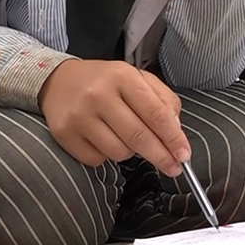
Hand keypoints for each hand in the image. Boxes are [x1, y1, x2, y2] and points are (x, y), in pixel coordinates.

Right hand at [38, 58, 189, 175]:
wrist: (59, 81)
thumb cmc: (106, 82)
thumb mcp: (138, 78)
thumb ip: (163, 100)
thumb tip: (175, 130)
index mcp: (122, 76)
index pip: (155, 113)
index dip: (173, 138)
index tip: (184, 155)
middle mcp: (99, 94)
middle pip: (139, 136)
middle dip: (161, 156)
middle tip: (174, 168)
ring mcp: (79, 116)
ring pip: (119, 152)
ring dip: (131, 152)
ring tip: (126, 137)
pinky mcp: (64, 134)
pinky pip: (97, 159)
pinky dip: (107, 155)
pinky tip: (104, 139)